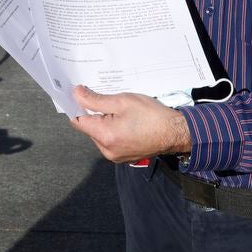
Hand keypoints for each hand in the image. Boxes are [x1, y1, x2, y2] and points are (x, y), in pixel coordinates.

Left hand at [69, 85, 191, 163]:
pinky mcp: (123, 157)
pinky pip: (110, 141)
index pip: (78, 121)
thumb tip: (76, 93)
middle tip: (105, 99)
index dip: (76, 106)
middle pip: (88, 128)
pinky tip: (124, 121)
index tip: (80, 94)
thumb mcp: (122, 101)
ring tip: (118, 111)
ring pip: (99, 135)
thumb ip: (95, 99)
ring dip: (103, 122)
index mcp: (105, 136)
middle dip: (93, 113)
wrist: (176, 132)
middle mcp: (107, 150)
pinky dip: (112, 130)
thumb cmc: (152, 115)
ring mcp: (115, 156)